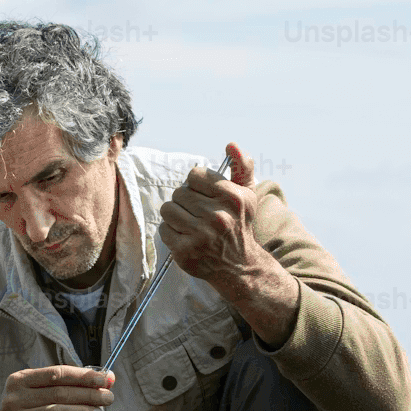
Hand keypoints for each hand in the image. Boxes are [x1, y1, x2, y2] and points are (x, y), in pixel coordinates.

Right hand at [0, 364, 114, 410]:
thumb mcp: (39, 394)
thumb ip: (67, 386)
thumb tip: (106, 379)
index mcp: (20, 380)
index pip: (56, 373)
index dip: (83, 376)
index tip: (104, 380)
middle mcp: (14, 398)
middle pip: (59, 393)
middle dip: (88, 395)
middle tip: (108, 398)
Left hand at [157, 143, 299, 344]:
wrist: (240, 266)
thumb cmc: (239, 224)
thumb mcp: (247, 194)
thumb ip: (242, 166)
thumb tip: (231, 144)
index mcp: (233, 198)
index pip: (194, 175)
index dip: (196, 184)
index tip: (205, 196)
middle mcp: (218, 216)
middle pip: (179, 192)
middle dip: (185, 201)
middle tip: (198, 213)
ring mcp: (201, 235)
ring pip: (168, 209)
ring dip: (175, 215)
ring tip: (190, 223)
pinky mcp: (185, 251)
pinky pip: (163, 229)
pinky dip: (171, 232)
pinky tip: (186, 237)